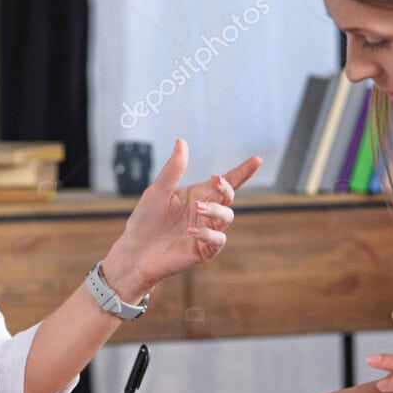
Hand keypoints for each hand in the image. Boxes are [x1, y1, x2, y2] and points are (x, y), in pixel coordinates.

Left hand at [103, 139, 262, 295]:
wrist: (135, 251)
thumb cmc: (145, 219)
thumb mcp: (158, 190)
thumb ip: (174, 169)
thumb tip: (182, 141)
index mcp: (198, 194)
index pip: (225, 181)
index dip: (243, 171)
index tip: (257, 160)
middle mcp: (206, 211)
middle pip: (229, 197)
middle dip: (227, 187)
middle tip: (216, 180)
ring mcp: (206, 230)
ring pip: (226, 217)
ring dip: (215, 209)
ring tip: (197, 207)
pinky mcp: (203, 250)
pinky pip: (217, 241)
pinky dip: (208, 234)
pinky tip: (191, 231)